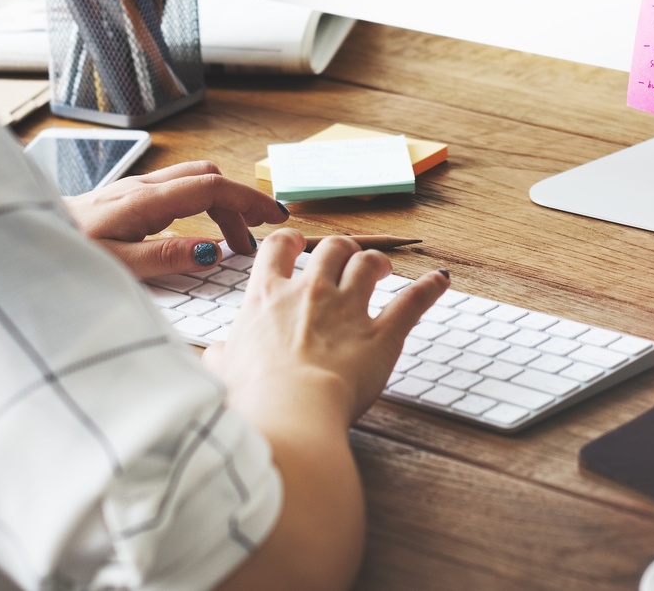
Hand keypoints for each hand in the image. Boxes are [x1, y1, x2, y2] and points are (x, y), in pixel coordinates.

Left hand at [62, 160, 285, 279]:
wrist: (28, 238)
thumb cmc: (67, 253)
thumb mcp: (117, 265)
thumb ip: (165, 257)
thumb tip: (212, 251)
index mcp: (145, 201)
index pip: (211, 187)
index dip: (247, 199)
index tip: (274, 218)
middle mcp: (142, 188)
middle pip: (207, 178)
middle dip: (240, 202)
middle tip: (256, 237)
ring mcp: (134, 189)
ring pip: (192, 181)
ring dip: (221, 203)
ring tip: (233, 242)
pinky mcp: (126, 198)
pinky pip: (176, 190)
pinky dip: (201, 206)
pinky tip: (198, 233)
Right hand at [206, 230, 447, 424]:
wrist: (288, 412)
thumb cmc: (251, 397)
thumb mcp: (222, 372)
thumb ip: (221, 357)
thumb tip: (214, 356)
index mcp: (267, 297)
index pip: (278, 248)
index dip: (291, 241)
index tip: (297, 245)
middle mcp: (310, 292)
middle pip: (332, 248)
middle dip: (341, 249)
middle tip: (346, 260)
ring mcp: (348, 309)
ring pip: (368, 263)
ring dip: (377, 262)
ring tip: (382, 268)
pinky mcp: (381, 335)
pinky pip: (411, 302)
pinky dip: (429, 289)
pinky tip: (440, 281)